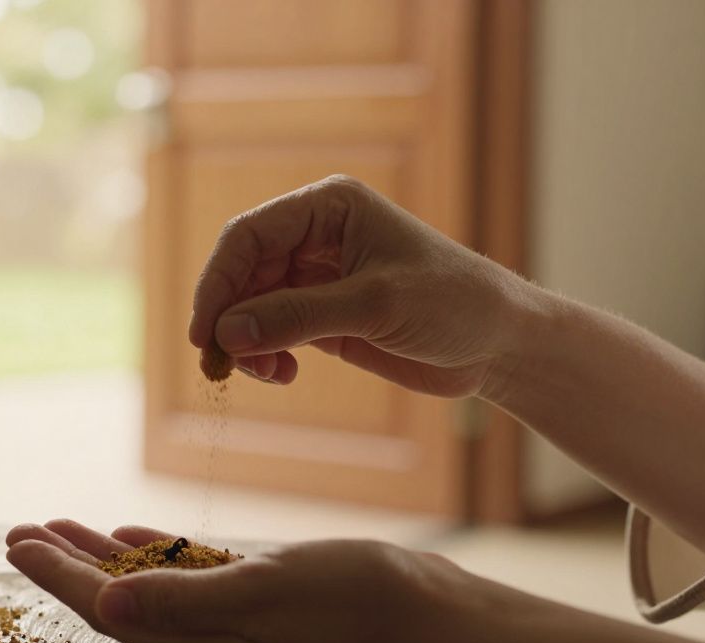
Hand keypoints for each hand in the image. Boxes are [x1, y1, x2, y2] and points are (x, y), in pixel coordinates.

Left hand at [5, 519, 468, 642]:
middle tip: (17, 534)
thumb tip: (106, 605)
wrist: (424, 612)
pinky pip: (186, 576)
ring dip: (98, 556)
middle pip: (117, 600)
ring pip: (146, 586)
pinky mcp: (255, 599)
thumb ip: (182, 598)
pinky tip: (127, 537)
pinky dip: (152, 555)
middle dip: (64, 567)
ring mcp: (232, 621)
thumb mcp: (262, 591)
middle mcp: (208, 639)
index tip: (17, 544)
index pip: (110, 609)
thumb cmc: (351, 598)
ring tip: (55, 526)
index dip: (60, 577)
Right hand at [189, 175, 538, 397]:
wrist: (500, 343)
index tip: (205, 333)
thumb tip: (228, 333)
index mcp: (327, 207)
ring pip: (251, 307)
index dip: (218, 282)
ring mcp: (316, 277)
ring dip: (246, 343)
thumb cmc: (452, 303)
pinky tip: (281, 374)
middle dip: (229, 319)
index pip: (247, 236)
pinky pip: (271, 332)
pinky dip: (265, 355)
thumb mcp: (374, 306)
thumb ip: (297, 316)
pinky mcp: (322, 316)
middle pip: (242, 273)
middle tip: (221, 365)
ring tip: (265, 374)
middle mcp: (315, 235)